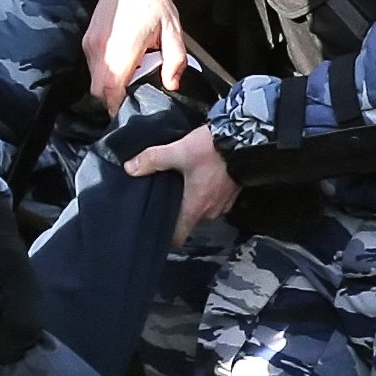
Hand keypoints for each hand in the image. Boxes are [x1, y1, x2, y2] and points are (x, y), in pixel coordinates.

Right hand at [86, 0, 186, 111]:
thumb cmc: (155, 2)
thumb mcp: (174, 30)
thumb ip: (176, 60)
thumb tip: (171, 85)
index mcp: (123, 46)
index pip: (111, 89)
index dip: (117, 107)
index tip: (129, 113)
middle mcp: (101, 46)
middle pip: (99, 91)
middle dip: (113, 101)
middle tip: (132, 99)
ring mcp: (91, 42)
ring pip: (94, 80)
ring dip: (109, 86)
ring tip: (130, 78)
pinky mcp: (87, 39)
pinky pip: (92, 67)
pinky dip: (104, 74)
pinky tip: (122, 66)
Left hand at [121, 126, 235, 240]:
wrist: (246, 139)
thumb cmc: (213, 150)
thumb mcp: (178, 151)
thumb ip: (152, 159)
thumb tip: (130, 168)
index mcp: (195, 208)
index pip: (178, 237)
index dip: (166, 236)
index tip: (155, 228)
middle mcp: (210, 211)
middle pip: (187, 221)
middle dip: (176, 211)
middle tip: (163, 197)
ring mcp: (223, 204)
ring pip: (201, 209)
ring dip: (192, 201)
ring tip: (181, 185)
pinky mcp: (232, 193)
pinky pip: (214, 200)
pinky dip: (206, 193)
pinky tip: (200, 178)